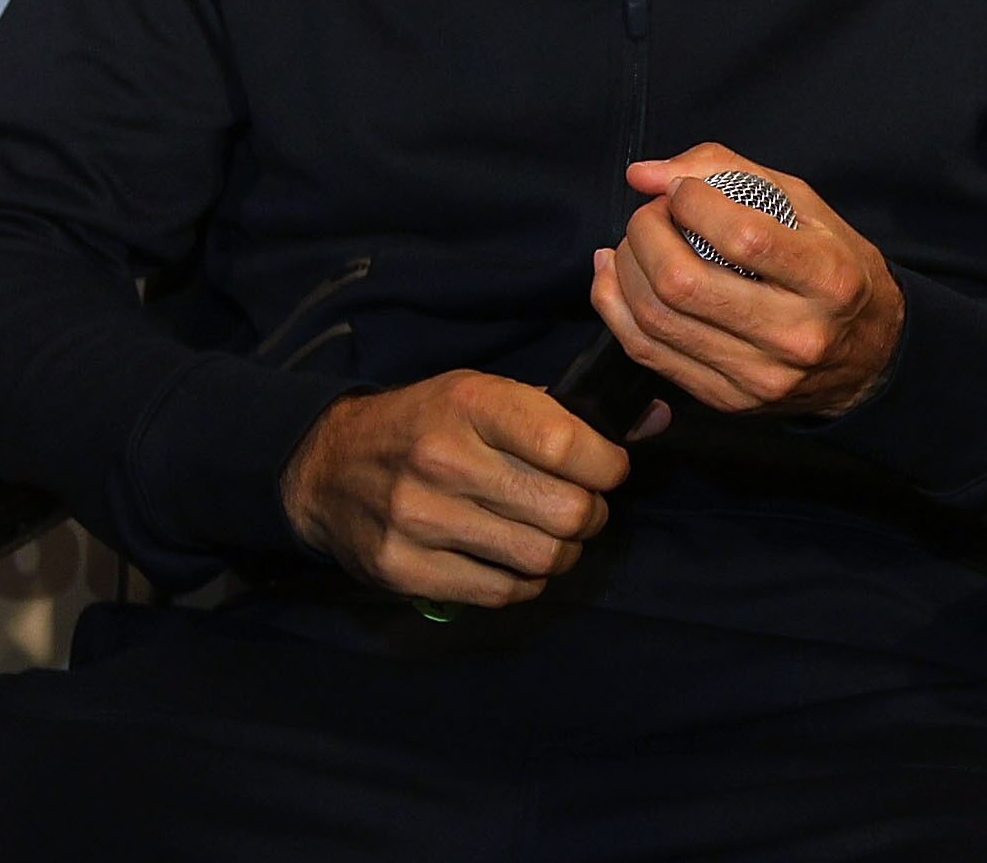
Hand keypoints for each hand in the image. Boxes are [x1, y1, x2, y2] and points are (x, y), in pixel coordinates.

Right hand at [280, 370, 627, 605]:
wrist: (329, 465)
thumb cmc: (428, 424)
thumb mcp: (486, 394)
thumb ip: (566, 414)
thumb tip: (657, 421)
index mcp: (472, 403)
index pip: (569, 445)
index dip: (608, 467)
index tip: (607, 471)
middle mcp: (443, 459)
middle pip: (565, 511)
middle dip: (590, 516)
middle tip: (580, 510)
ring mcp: (419, 518)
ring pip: (540, 559)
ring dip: (561, 553)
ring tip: (550, 536)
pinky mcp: (403, 567)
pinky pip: (499, 593)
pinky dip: (523, 583)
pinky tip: (514, 561)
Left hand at [591, 146, 905, 418]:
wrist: (868, 358)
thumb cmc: (836, 269)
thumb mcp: (807, 207)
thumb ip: (731, 174)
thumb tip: (646, 175)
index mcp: (829, 279)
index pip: (743, 238)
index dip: (694, 203)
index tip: (685, 191)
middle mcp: (796, 335)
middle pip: (684, 284)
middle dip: (646, 234)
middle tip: (651, 214)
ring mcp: (758, 376)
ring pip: (656, 321)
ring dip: (625, 268)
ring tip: (634, 242)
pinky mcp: (726, 400)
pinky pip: (648, 354)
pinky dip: (616, 308)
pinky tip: (615, 276)